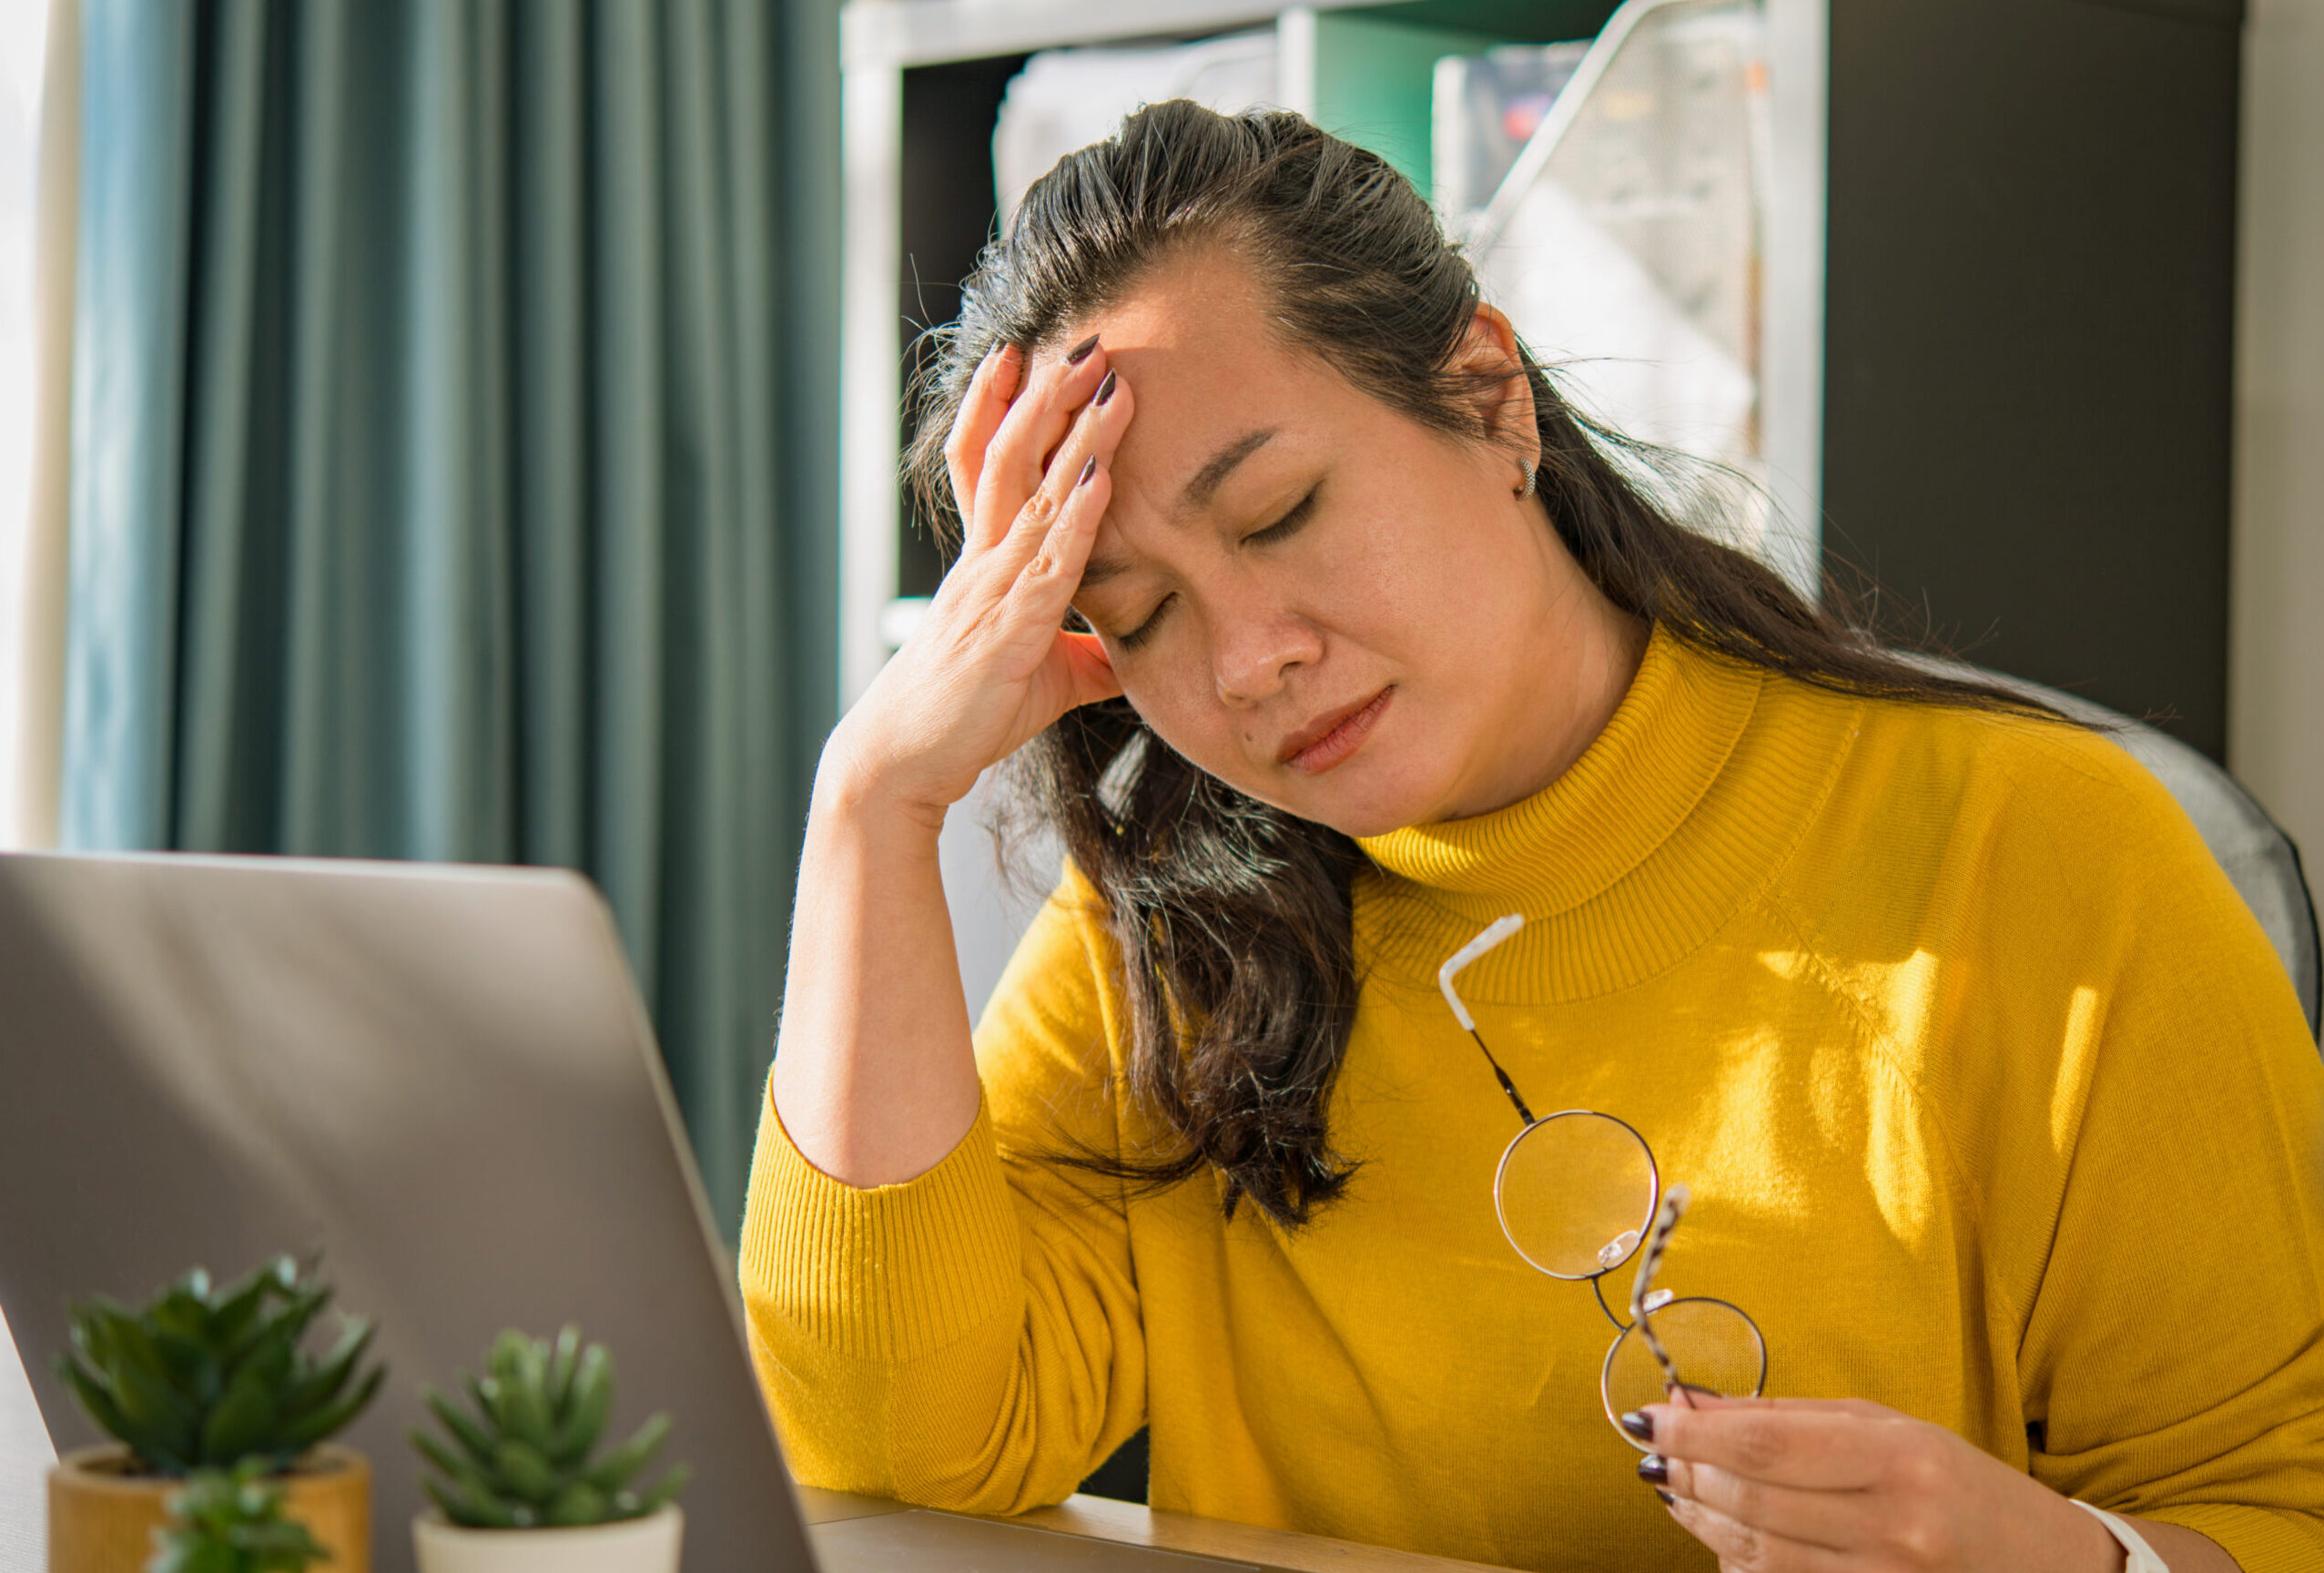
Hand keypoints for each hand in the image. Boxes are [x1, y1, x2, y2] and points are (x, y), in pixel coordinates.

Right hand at [823, 335, 1131, 827]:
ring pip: (1028, 493)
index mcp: (982, 565)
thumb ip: (1080, 657)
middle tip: (1085, 339)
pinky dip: (1075, 515)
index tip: (1027, 354)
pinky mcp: (1005, 631)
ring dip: (1072, 434)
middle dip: (1045, 395)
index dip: (1002, 406)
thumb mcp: (1037, 680)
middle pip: (1007, 456)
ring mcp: (989, 591)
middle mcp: (980, 564)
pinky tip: (1100, 476)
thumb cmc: (962, 718)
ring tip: (1106, 380)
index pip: (984, 466)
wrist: (901, 765)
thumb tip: (1129, 657)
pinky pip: (1046, 561)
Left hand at [1638, 1393, 2128, 1570]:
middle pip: (1752, 1500)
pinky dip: (1738, 1561)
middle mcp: (1893, 1528)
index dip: (1694, 1432)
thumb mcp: (1892, 1430)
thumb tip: (1698, 1405)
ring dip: (1701, 1516)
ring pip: (1755, 1552)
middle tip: (1654, 1451)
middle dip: (1688, 1471)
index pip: (1766, 1444)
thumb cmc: (1965, 1488)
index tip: (1649, 1417)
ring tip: (1675, 1486)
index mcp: (1900, 1460)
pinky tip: (1721, 1534)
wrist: (2051, 1569)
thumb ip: (1792, 1419)